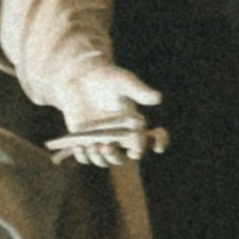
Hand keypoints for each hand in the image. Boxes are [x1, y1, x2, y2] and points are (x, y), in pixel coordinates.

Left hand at [47, 63, 163, 164]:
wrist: (80, 77)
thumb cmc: (107, 77)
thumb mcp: (123, 81)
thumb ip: (139, 90)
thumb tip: (158, 98)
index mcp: (134, 125)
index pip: (150, 140)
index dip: (159, 144)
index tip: (158, 148)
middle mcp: (120, 137)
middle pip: (124, 158)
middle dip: (116, 156)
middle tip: (108, 147)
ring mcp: (102, 141)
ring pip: (104, 160)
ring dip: (99, 158)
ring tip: (93, 146)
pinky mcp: (84, 142)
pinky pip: (85, 157)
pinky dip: (82, 155)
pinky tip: (78, 145)